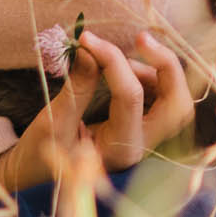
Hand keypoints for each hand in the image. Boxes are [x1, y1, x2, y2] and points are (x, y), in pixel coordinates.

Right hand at [0, 31, 192, 192]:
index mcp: (119, 150)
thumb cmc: (38, 157)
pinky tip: (124, 70)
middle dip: (166, 65)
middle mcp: (141, 147)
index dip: (111, 59)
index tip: (87, 39)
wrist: (37, 178)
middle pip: (178, 104)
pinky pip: (162, 100)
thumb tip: (89, 49)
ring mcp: (146, 140)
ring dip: (155, 70)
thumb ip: (76, 87)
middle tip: (141, 38)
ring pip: (174, 100)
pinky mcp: (142, 131)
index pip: (130, 96)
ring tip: (116, 60)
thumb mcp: (52, 122)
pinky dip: (150, 77)